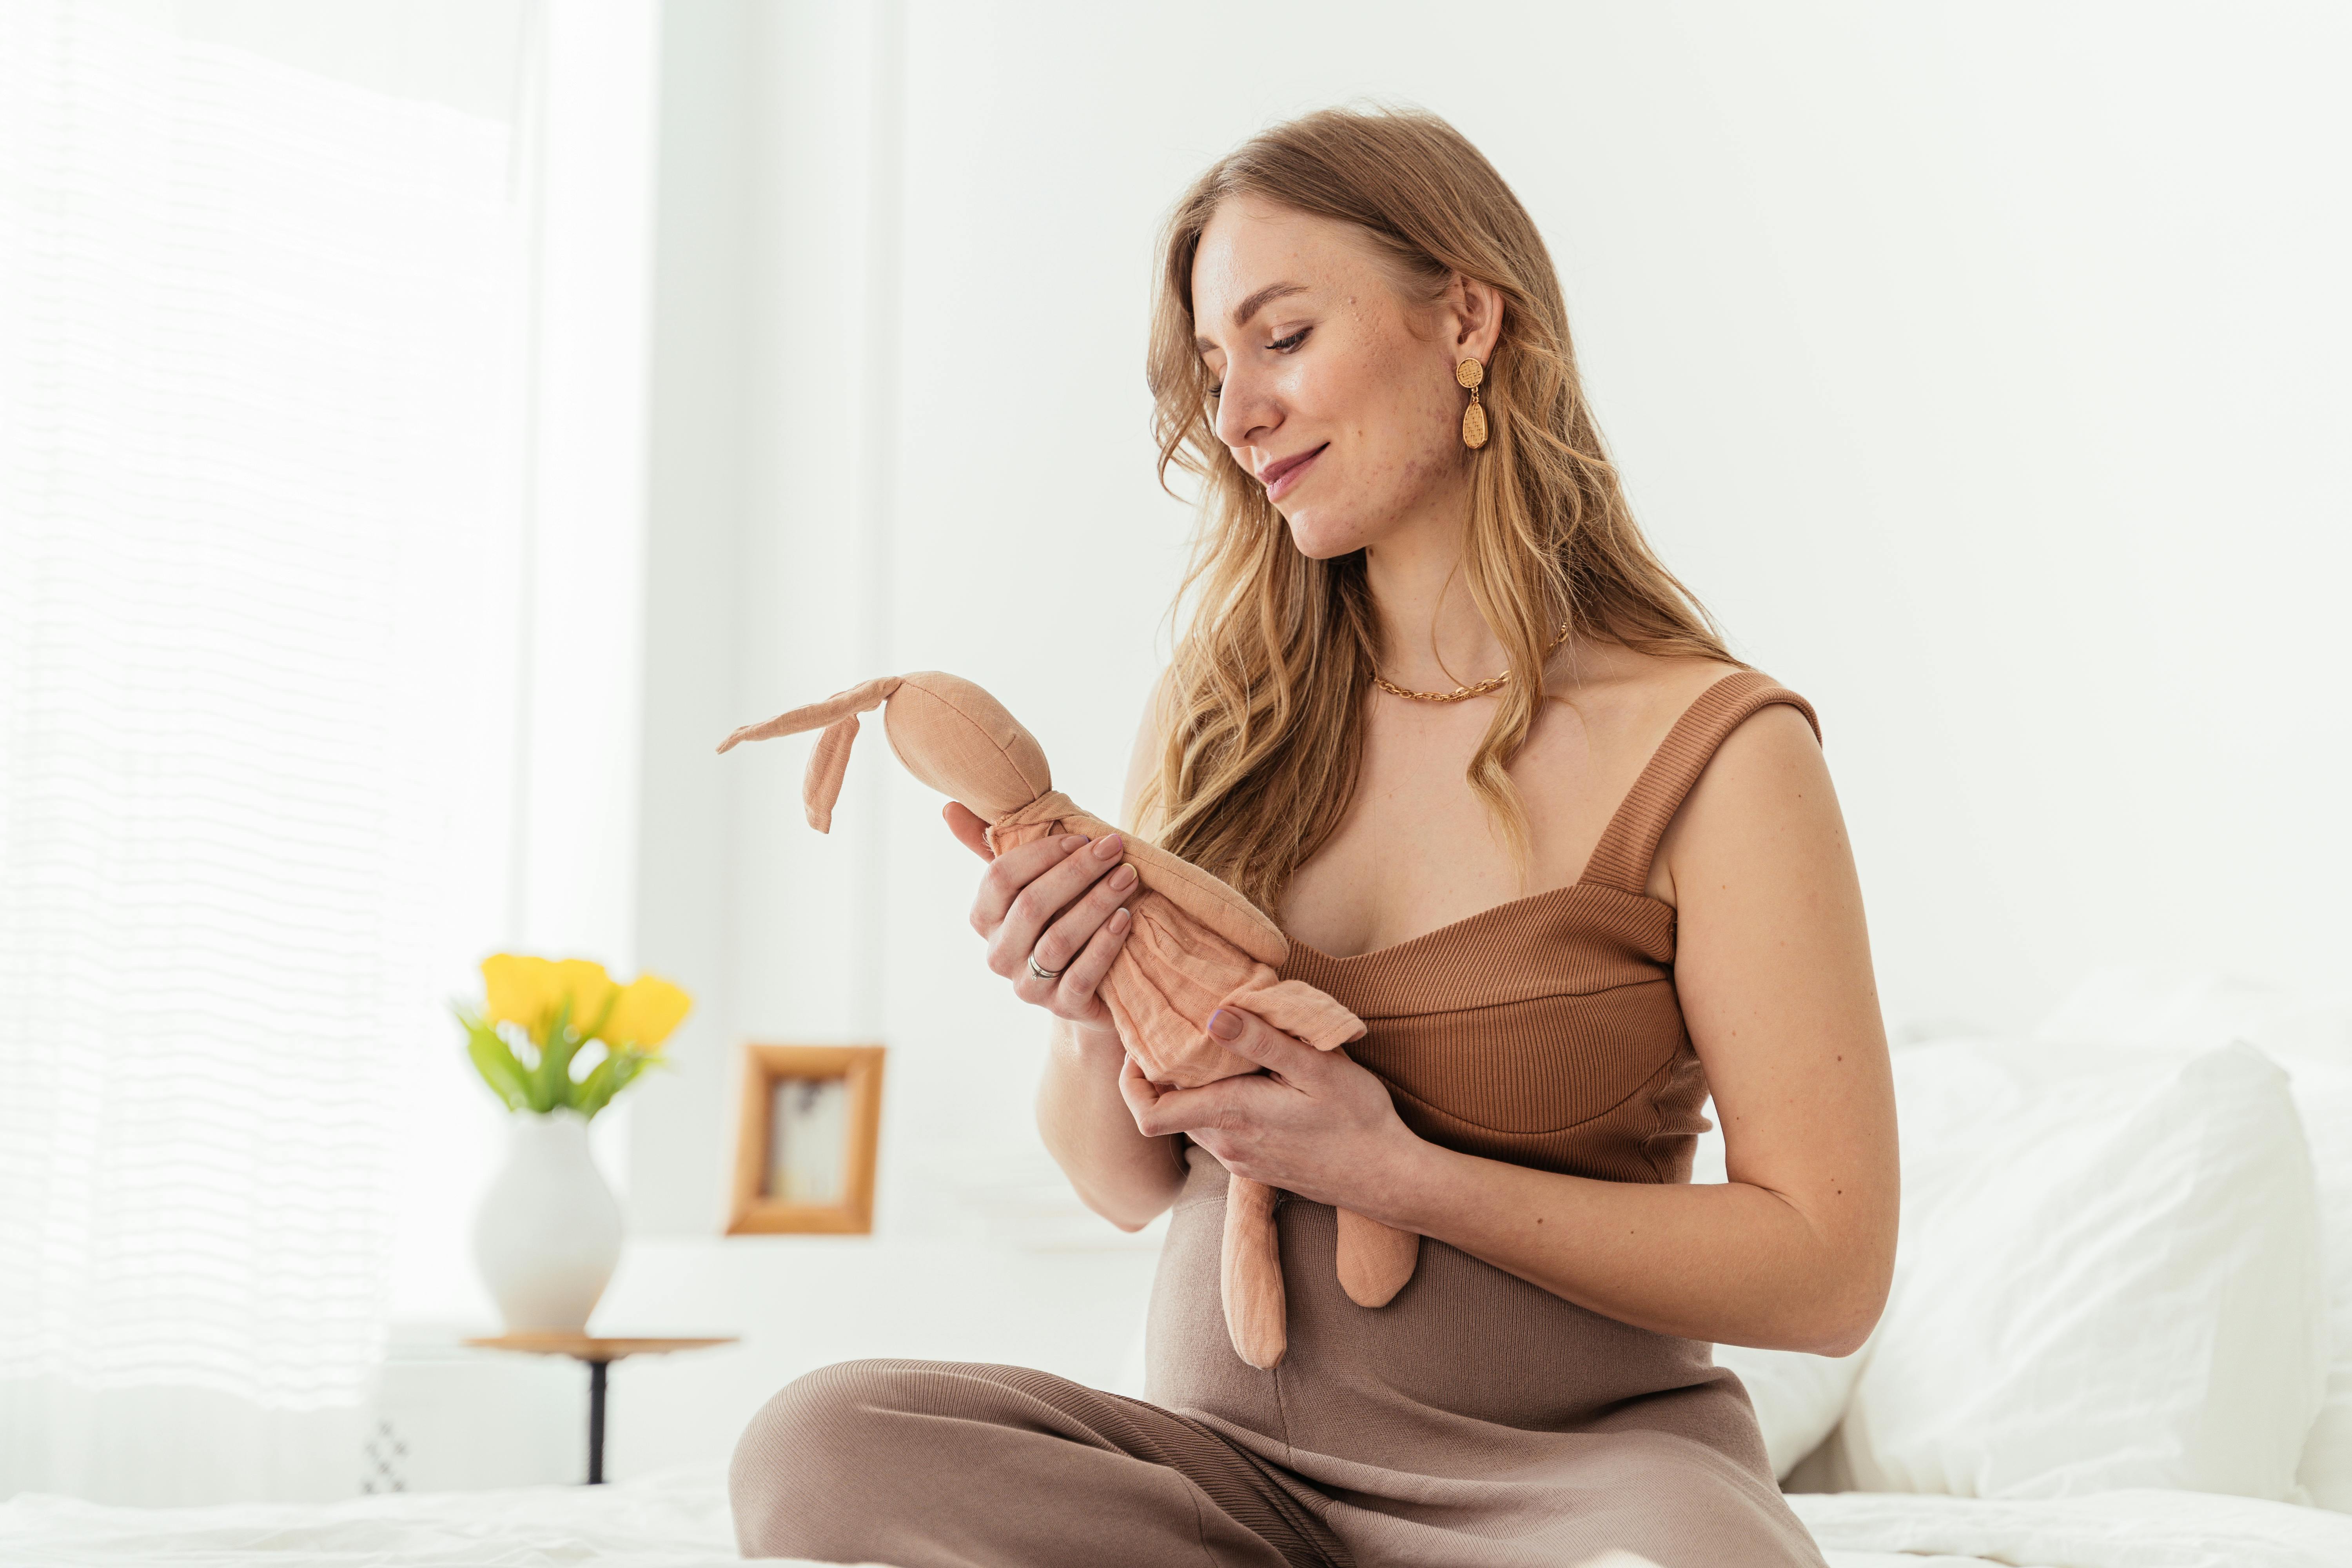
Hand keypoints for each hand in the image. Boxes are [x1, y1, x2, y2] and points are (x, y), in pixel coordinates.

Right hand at [948, 800, 1136, 1031]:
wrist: (1092, 987)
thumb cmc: (1059, 917)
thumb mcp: (1030, 882)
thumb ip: (993, 845)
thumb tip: (950, 806)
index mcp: (984, 918)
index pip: (999, 877)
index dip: (1042, 853)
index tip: (1082, 837)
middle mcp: (998, 955)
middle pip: (1031, 906)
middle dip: (1076, 872)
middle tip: (1113, 849)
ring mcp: (1028, 986)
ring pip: (1057, 941)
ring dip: (1096, 903)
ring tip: (1126, 877)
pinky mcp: (1062, 1008)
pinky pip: (1081, 976)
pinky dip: (1104, 944)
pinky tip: (1125, 918)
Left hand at [1118, 1004, 1425, 1220]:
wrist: (1388, 1178)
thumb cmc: (1358, 1120)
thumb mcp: (1317, 1070)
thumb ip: (1263, 1043)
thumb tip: (1213, 1016)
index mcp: (1231, 1116)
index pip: (1147, 1112)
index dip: (1131, 1079)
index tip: (1141, 1044)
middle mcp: (1226, 1144)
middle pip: (1167, 1109)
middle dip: (1165, 1071)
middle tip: (1182, 1028)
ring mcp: (1240, 1159)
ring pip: (1194, 1118)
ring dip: (1196, 1087)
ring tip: (1219, 1047)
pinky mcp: (1257, 1165)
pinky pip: (1220, 1130)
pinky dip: (1220, 1102)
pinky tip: (1251, 1079)